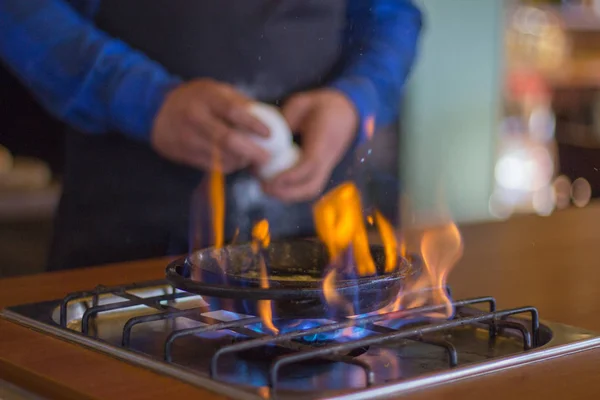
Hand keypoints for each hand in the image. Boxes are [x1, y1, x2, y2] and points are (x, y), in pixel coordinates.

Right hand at [151, 79, 269, 172]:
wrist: (158, 109)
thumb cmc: (196, 98)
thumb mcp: (216, 90)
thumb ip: (240, 102)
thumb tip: (269, 118)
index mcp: (207, 97)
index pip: (233, 111)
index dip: (253, 124)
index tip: (269, 134)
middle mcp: (195, 117)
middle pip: (227, 139)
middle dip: (251, 151)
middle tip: (266, 157)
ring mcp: (186, 137)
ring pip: (220, 156)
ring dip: (241, 161)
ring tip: (252, 159)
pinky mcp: (181, 153)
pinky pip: (211, 166)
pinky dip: (228, 166)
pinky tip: (236, 161)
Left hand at [263, 89, 357, 201]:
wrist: (347, 110)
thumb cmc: (321, 104)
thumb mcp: (301, 104)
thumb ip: (285, 120)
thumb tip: (265, 138)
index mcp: (324, 140)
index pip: (310, 164)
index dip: (290, 176)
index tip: (269, 179)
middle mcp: (328, 157)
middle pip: (312, 186)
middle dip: (286, 193)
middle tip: (263, 187)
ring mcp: (328, 165)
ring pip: (311, 190)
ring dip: (289, 195)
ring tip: (267, 189)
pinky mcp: (324, 169)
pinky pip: (310, 185)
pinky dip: (293, 191)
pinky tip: (276, 186)